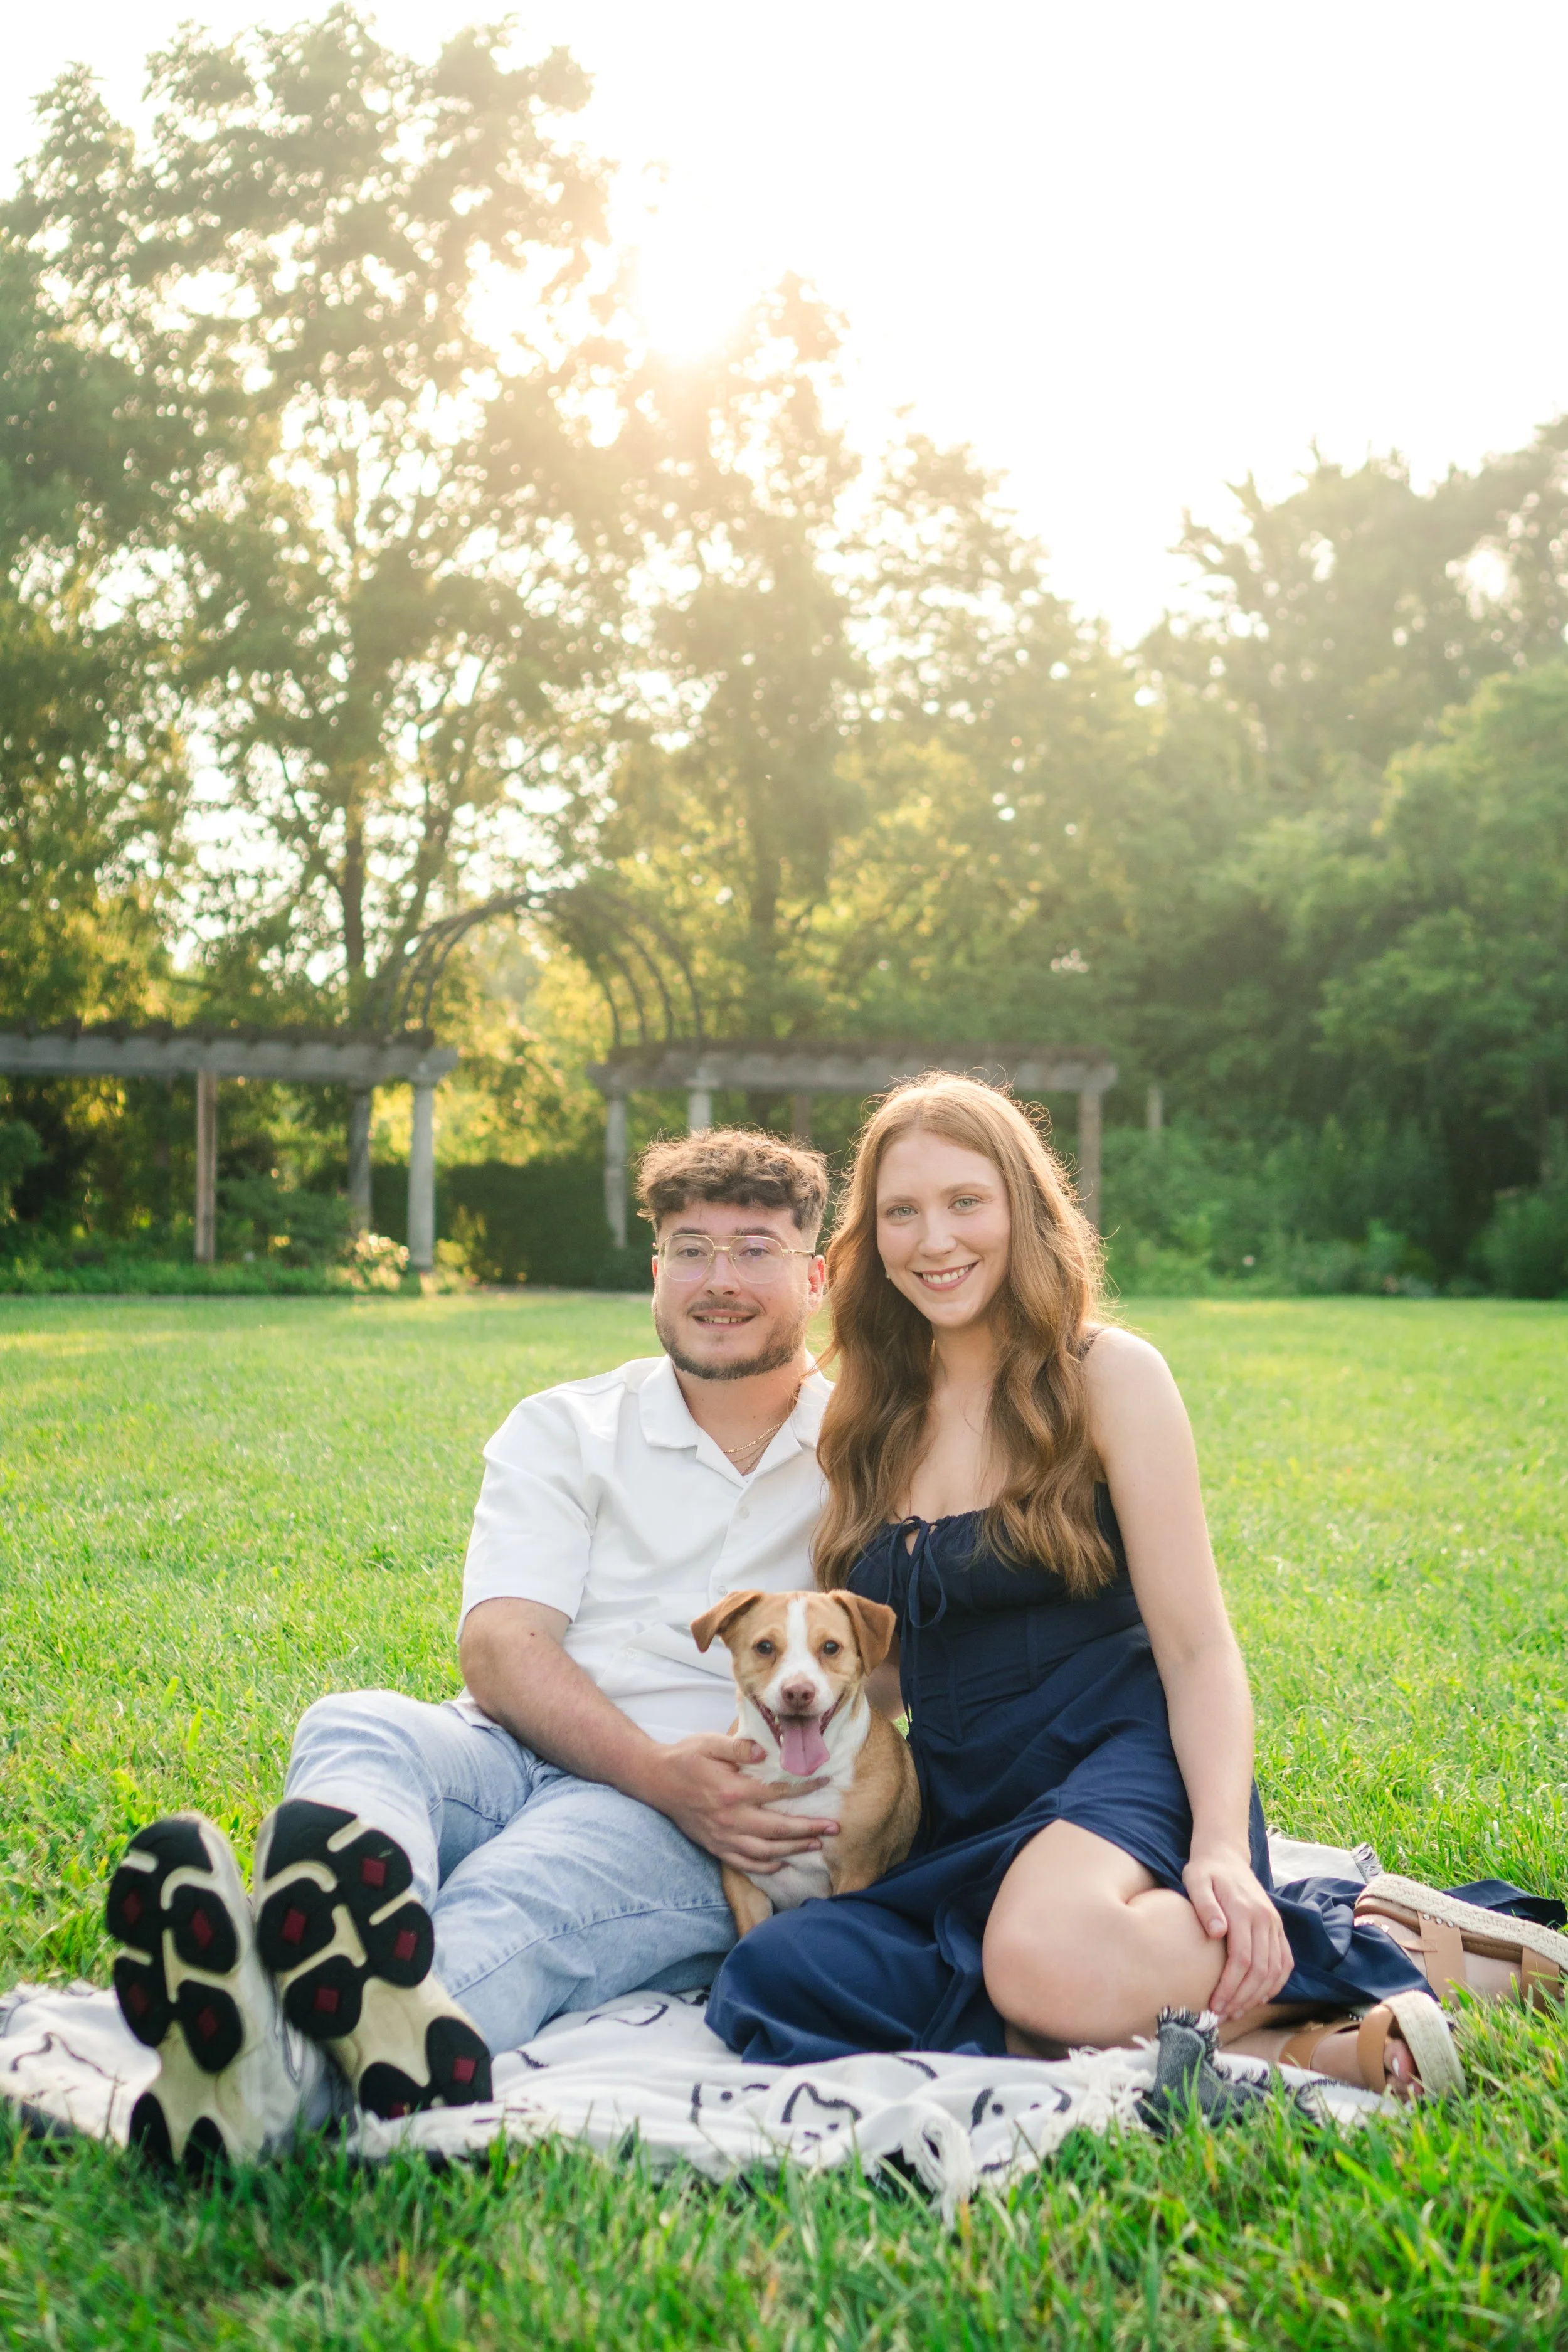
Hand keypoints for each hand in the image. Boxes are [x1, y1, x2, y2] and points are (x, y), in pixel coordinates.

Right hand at [638, 1735, 839, 1872]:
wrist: (655, 1781)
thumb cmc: (685, 1758)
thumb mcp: (709, 1743)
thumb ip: (738, 1745)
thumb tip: (764, 1751)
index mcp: (733, 1791)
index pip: (778, 1793)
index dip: (805, 1789)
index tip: (826, 1784)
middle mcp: (731, 1819)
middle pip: (778, 1831)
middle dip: (810, 1830)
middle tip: (834, 1828)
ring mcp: (723, 1837)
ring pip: (765, 1852)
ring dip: (793, 1850)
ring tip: (816, 1844)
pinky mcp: (715, 1846)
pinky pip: (745, 1863)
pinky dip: (766, 1867)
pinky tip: (781, 1862)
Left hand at [1183, 1845, 1292, 2019]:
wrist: (1226, 1854)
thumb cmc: (1205, 1871)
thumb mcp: (1196, 1881)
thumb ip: (1205, 1905)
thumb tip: (1216, 1932)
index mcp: (1244, 1910)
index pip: (1242, 1959)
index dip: (1230, 1986)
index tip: (1214, 2005)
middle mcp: (1265, 1919)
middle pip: (1260, 1970)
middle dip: (1242, 1998)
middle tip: (1222, 2015)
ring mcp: (1274, 1923)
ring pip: (1275, 1970)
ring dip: (1258, 1996)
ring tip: (1236, 2011)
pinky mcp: (1277, 1927)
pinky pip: (1285, 1961)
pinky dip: (1276, 1983)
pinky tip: (1259, 1997)